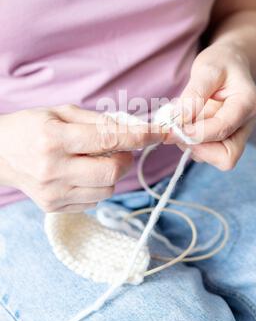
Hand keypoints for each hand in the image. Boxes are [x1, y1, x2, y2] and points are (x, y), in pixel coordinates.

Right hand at [0, 105, 162, 211]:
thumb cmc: (31, 127)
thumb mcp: (62, 112)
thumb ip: (98, 121)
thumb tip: (133, 129)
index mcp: (54, 139)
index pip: (108, 139)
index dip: (139, 137)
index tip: (158, 133)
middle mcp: (54, 170)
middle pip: (112, 171)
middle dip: (125, 158)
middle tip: (119, 148)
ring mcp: (53, 193)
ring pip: (107, 190)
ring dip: (111, 173)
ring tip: (94, 160)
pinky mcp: (54, 207)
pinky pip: (93, 201)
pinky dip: (97, 186)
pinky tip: (82, 174)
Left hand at [166, 45, 255, 169]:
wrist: (231, 63)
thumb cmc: (221, 63)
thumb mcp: (207, 69)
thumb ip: (194, 95)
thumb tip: (180, 120)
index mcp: (248, 104)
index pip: (223, 129)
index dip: (196, 132)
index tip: (174, 126)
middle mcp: (246, 125)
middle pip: (227, 156)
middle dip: (198, 147)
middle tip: (178, 129)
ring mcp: (236, 135)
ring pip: (214, 157)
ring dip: (192, 144)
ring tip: (182, 120)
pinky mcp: (224, 139)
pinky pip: (206, 152)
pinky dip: (191, 142)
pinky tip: (186, 123)